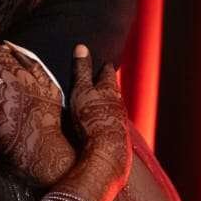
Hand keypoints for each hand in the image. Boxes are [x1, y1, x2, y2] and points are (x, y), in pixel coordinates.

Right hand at [70, 45, 130, 177]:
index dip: (105, 66)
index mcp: (109, 89)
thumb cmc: (92, 117)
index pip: (108, 73)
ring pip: (114, 107)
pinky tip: (100, 125)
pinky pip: (111, 122)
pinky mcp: (117, 136)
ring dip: (108, 102)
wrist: (106, 153)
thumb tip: (81, 47)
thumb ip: (81, 71)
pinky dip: (106, 119)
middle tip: (102, 78)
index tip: (104, 61)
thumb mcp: (82, 91)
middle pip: (113, 90)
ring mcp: (119, 120)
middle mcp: (118, 103)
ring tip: (99, 101)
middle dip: (107, 84)